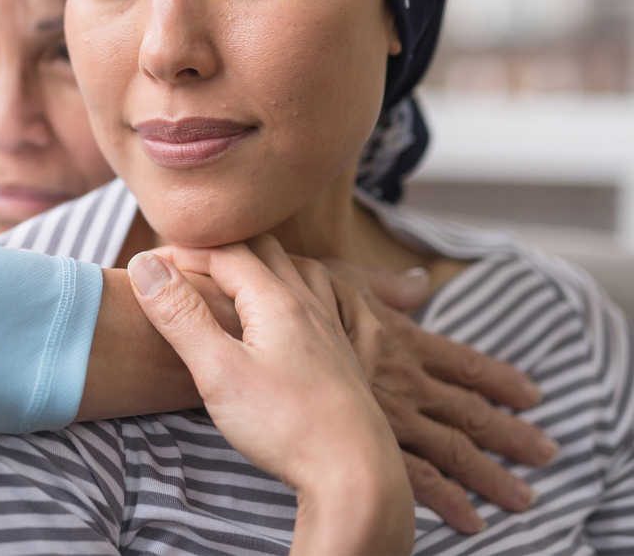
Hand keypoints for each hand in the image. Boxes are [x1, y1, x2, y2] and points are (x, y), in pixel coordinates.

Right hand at [128, 242, 414, 555]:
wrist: (354, 476)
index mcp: (275, 301)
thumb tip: (144, 265)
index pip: (224, 253)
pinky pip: (350, 306)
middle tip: (190, 263)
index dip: (185, 252)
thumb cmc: (282, 425)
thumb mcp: (216, 371)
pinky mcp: (354, 360)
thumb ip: (181, 315)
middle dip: (224, 248)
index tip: (151, 262)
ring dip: (272, 262)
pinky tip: (326, 302)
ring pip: (308, 271)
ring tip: (246, 272)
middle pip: (266, 252)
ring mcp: (336, 331)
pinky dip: (330, 290)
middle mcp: (310, 305)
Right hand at [310, 255, 558, 533]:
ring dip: (491, 474)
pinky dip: (447, 500)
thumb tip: (420, 282)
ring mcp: (390, 417)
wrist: (251, 344)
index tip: (532, 395)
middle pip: (470, 412)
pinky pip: (417, 479)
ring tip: (523, 500)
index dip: (499, 378)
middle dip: (510, 433)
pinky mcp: (365, 444)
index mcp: (400, 341)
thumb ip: (382, 286)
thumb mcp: (338, 279)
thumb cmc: (286, 307)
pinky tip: (469, 520)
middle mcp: (406, 382)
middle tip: (546, 451)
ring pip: (454, 451)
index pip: (463, 363)